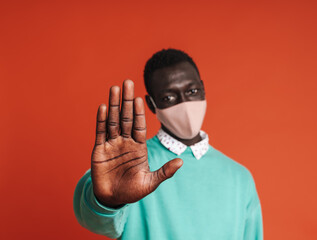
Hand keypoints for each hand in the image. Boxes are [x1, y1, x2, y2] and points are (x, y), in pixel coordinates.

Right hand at [91, 80, 182, 207]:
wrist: (113, 200)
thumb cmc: (133, 191)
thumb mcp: (151, 182)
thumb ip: (164, 172)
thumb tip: (182, 161)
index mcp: (139, 147)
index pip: (140, 125)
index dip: (139, 112)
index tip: (140, 98)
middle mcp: (126, 142)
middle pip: (126, 117)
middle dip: (126, 100)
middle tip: (128, 82)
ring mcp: (112, 144)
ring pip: (113, 120)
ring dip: (113, 104)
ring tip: (115, 88)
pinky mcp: (99, 149)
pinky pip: (101, 131)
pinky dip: (101, 119)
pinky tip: (103, 106)